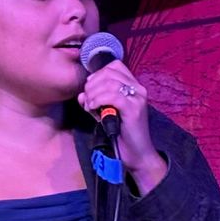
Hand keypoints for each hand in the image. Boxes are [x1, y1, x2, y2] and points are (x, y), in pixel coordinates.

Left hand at [77, 58, 164, 189]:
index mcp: (134, 86)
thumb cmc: (121, 134)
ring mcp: (137, 98)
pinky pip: (113, 96)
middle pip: (109, 72)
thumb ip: (94, 102)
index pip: (114, 66)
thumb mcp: (104, 114)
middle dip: (92, 84)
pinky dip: (98, 100)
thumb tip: (80, 95)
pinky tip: (93, 109)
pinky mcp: (134, 109)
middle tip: (87, 100)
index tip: (90, 89)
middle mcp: (138, 89)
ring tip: (90, 106)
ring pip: (109, 83)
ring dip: (93, 93)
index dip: (97, 74)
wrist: (136, 154)